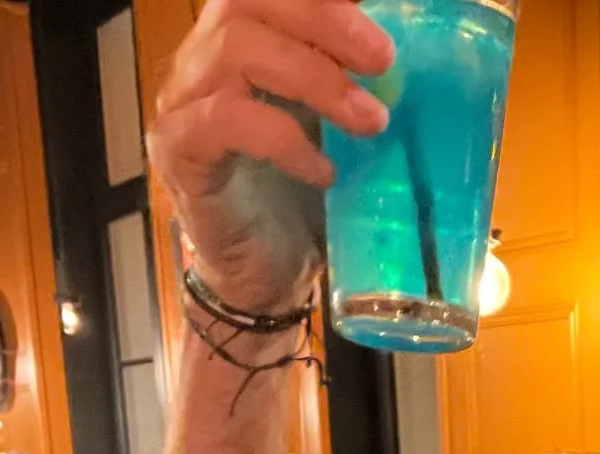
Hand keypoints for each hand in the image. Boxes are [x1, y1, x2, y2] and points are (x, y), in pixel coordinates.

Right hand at [147, 0, 395, 313]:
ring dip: (315, 78)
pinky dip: (285, 139)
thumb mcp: (340, 128)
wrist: (266, 279)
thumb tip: (419, 51)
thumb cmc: (304, 199)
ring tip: (369, 121)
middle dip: (323, 19)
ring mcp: (184, 102)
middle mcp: (203, 59)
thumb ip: (359, 82)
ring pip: (237, 50)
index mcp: (244, 41)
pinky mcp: (180, 151)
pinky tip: (324, 172)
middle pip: (246, 1)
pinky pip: (226, 120)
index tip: (381, 12)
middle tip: (383, 59)